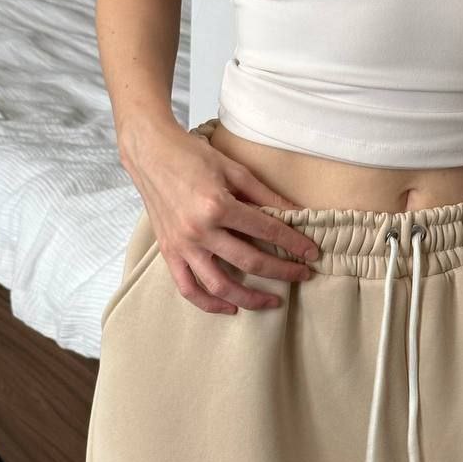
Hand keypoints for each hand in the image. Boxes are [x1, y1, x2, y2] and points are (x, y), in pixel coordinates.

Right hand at [120, 116, 319, 314]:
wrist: (150, 154)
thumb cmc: (192, 157)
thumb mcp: (234, 169)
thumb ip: (266, 195)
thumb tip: (297, 213)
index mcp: (217, 206)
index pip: (266, 230)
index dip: (294, 243)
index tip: (312, 254)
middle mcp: (199, 230)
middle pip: (249, 261)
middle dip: (282, 271)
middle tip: (303, 275)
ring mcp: (182, 246)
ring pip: (219, 285)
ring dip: (250, 298)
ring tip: (273, 301)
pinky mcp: (169, 253)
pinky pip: (188, 288)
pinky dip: (209, 303)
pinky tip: (231, 307)